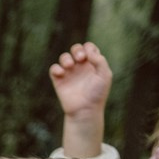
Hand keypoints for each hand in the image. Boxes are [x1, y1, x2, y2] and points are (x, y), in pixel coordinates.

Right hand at [50, 42, 111, 158]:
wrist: (85, 110)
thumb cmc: (97, 94)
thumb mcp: (104, 75)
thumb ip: (99, 60)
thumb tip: (88, 51)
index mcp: (92, 64)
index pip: (89, 48)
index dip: (88, 48)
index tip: (90, 57)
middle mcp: (80, 67)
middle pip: (76, 49)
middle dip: (77, 50)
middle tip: (80, 59)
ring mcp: (69, 73)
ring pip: (64, 57)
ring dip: (66, 58)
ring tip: (70, 66)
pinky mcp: (59, 80)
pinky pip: (54, 68)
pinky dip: (56, 68)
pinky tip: (62, 73)